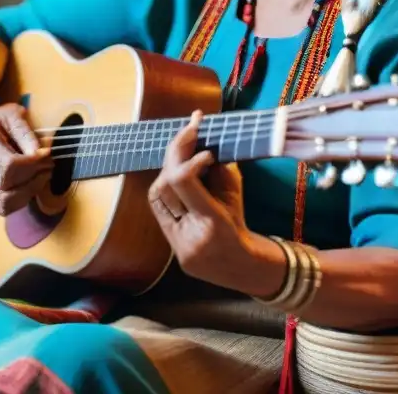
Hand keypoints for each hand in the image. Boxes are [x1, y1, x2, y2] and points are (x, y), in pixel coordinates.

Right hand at [0, 101, 52, 215]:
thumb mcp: (11, 115)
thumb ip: (26, 133)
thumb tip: (42, 153)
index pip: (8, 166)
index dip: (32, 163)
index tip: (46, 153)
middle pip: (7, 186)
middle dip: (35, 177)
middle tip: (49, 164)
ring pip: (5, 203)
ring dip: (30, 191)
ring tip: (43, 175)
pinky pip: (5, 207)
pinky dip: (23, 199)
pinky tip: (32, 183)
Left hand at [148, 111, 281, 293]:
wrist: (240, 266)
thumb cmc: (241, 225)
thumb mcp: (236, 194)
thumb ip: (218, 169)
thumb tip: (200, 141)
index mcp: (212, 221)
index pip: (183, 181)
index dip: (188, 158)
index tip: (205, 149)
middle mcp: (191, 235)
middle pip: (165, 185)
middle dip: (175, 155)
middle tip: (188, 131)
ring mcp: (177, 244)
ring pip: (157, 196)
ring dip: (167, 170)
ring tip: (182, 152)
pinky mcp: (170, 246)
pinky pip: (159, 209)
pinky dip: (166, 188)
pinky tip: (175, 173)